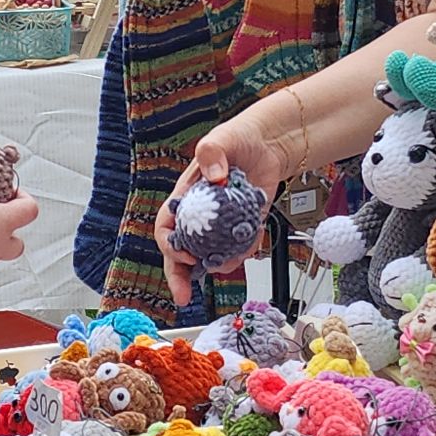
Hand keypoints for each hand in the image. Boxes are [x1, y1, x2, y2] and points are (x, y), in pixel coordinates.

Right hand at [155, 113, 287, 305]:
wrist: (268, 145)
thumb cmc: (237, 138)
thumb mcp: (220, 139)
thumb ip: (211, 152)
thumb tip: (213, 175)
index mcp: (185, 197)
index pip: (167, 227)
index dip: (170, 245)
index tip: (184, 256)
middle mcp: (199, 216)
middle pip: (181, 251)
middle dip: (179, 276)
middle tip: (183, 297)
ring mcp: (220, 225)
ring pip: (209, 256)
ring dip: (216, 266)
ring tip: (229, 263)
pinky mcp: (242, 227)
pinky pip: (237, 249)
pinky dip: (242, 253)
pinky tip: (251, 245)